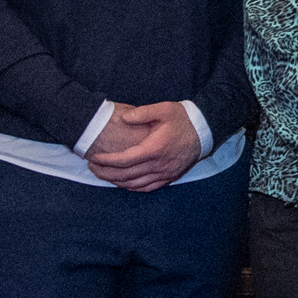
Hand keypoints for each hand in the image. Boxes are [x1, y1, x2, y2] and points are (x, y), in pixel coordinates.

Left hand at [86, 102, 202, 191]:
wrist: (204, 130)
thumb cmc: (183, 119)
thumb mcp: (163, 109)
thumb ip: (141, 113)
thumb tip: (123, 118)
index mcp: (154, 149)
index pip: (124, 161)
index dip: (107, 161)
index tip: (94, 158)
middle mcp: (159, 165)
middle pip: (126, 176)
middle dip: (106, 173)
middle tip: (92, 167)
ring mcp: (165, 173)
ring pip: (135, 185)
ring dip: (116, 182)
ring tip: (103, 175)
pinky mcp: (169, 177)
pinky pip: (147, 188)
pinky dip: (132, 187)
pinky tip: (123, 182)